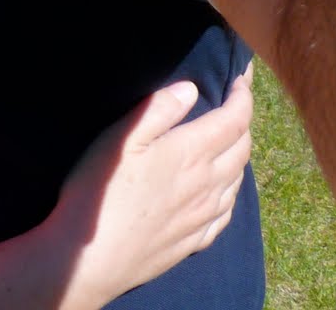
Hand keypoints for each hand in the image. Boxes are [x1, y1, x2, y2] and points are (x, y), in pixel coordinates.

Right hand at [51, 68, 253, 307]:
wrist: (92, 258)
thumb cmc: (100, 192)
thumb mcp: (121, 138)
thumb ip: (158, 111)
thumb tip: (191, 89)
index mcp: (191, 153)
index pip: (234, 119)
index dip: (243, 95)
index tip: (241, 78)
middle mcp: (207, 184)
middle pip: (242, 148)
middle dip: (243, 121)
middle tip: (234, 103)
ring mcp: (203, 215)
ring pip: (238, 179)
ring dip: (239, 154)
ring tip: (228, 140)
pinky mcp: (195, 240)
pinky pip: (227, 211)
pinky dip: (231, 191)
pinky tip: (221, 190)